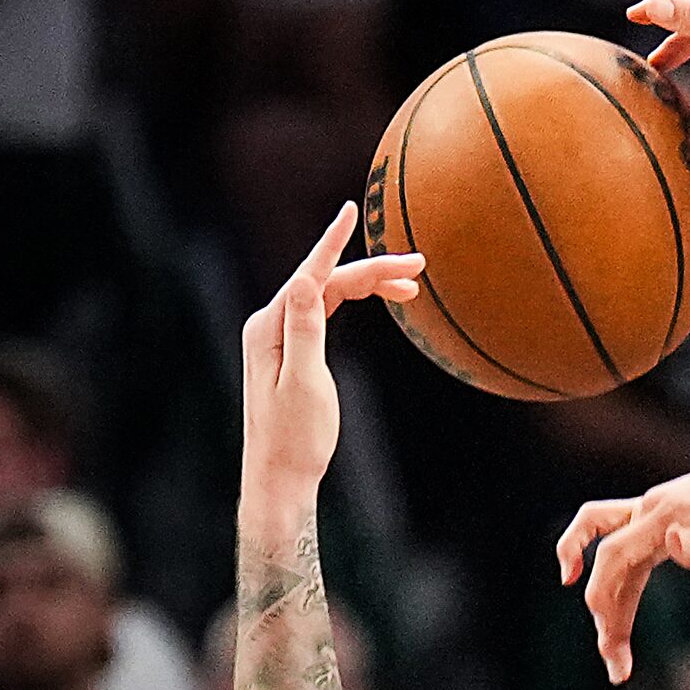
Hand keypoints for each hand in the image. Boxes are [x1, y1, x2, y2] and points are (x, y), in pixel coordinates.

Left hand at [240, 204, 424, 498]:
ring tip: (411, 287)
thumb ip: (304, 330)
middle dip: (371, 271)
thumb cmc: (294, 439)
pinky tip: (376, 299)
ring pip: (328, 295)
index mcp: (269, 327)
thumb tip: (307, 278)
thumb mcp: (304, 383)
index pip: (310, 274)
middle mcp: (271, 325)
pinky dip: (354, 302)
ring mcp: (279, 337)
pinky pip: (325, 312)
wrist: (279, 478)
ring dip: (367, 285)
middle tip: (419, 268)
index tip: (352, 211)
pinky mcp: (291, 351)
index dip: (335, 242)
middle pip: (325, 282)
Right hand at [557, 444, 689, 682]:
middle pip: (608, 560)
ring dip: (607, 601)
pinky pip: (620, 542)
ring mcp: (656, 509)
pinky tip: (600, 597)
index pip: (615, 555)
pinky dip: (609, 573)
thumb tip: (670, 543)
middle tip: (618, 667)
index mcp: (671, 511)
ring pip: (612, 555)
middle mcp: (654, 506)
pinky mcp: (664, 518)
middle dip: (605, 613)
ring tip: (616, 653)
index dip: (605, 600)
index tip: (613, 648)